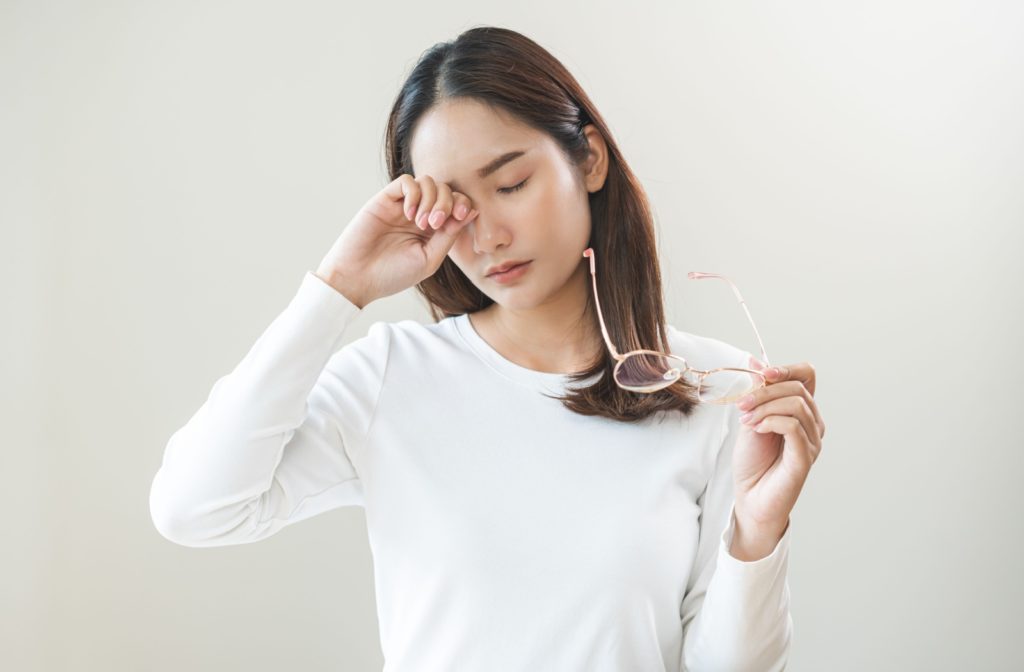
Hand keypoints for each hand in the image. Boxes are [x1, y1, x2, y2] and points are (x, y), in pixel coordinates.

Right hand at [316, 174, 477, 307]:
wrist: (357, 278)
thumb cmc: (393, 274)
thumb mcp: (429, 258)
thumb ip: (449, 235)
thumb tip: (471, 211)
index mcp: (434, 230)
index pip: (457, 204)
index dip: (462, 205)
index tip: (457, 219)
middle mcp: (420, 214)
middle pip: (446, 189)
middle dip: (447, 203)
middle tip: (435, 225)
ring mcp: (402, 206)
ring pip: (428, 182)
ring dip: (431, 199)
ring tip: (421, 223)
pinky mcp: (385, 200)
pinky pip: (406, 182)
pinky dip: (414, 194)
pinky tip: (409, 214)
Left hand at [731, 358, 824, 541]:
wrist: (750, 497)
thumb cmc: (753, 461)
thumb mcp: (751, 418)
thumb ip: (756, 394)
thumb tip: (755, 362)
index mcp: (801, 411)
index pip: (807, 376)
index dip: (786, 368)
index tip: (761, 372)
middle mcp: (813, 424)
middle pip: (798, 388)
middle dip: (765, 391)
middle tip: (741, 404)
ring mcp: (812, 441)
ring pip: (797, 404)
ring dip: (765, 407)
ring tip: (746, 420)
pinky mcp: (805, 457)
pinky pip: (794, 426)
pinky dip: (771, 421)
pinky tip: (756, 428)